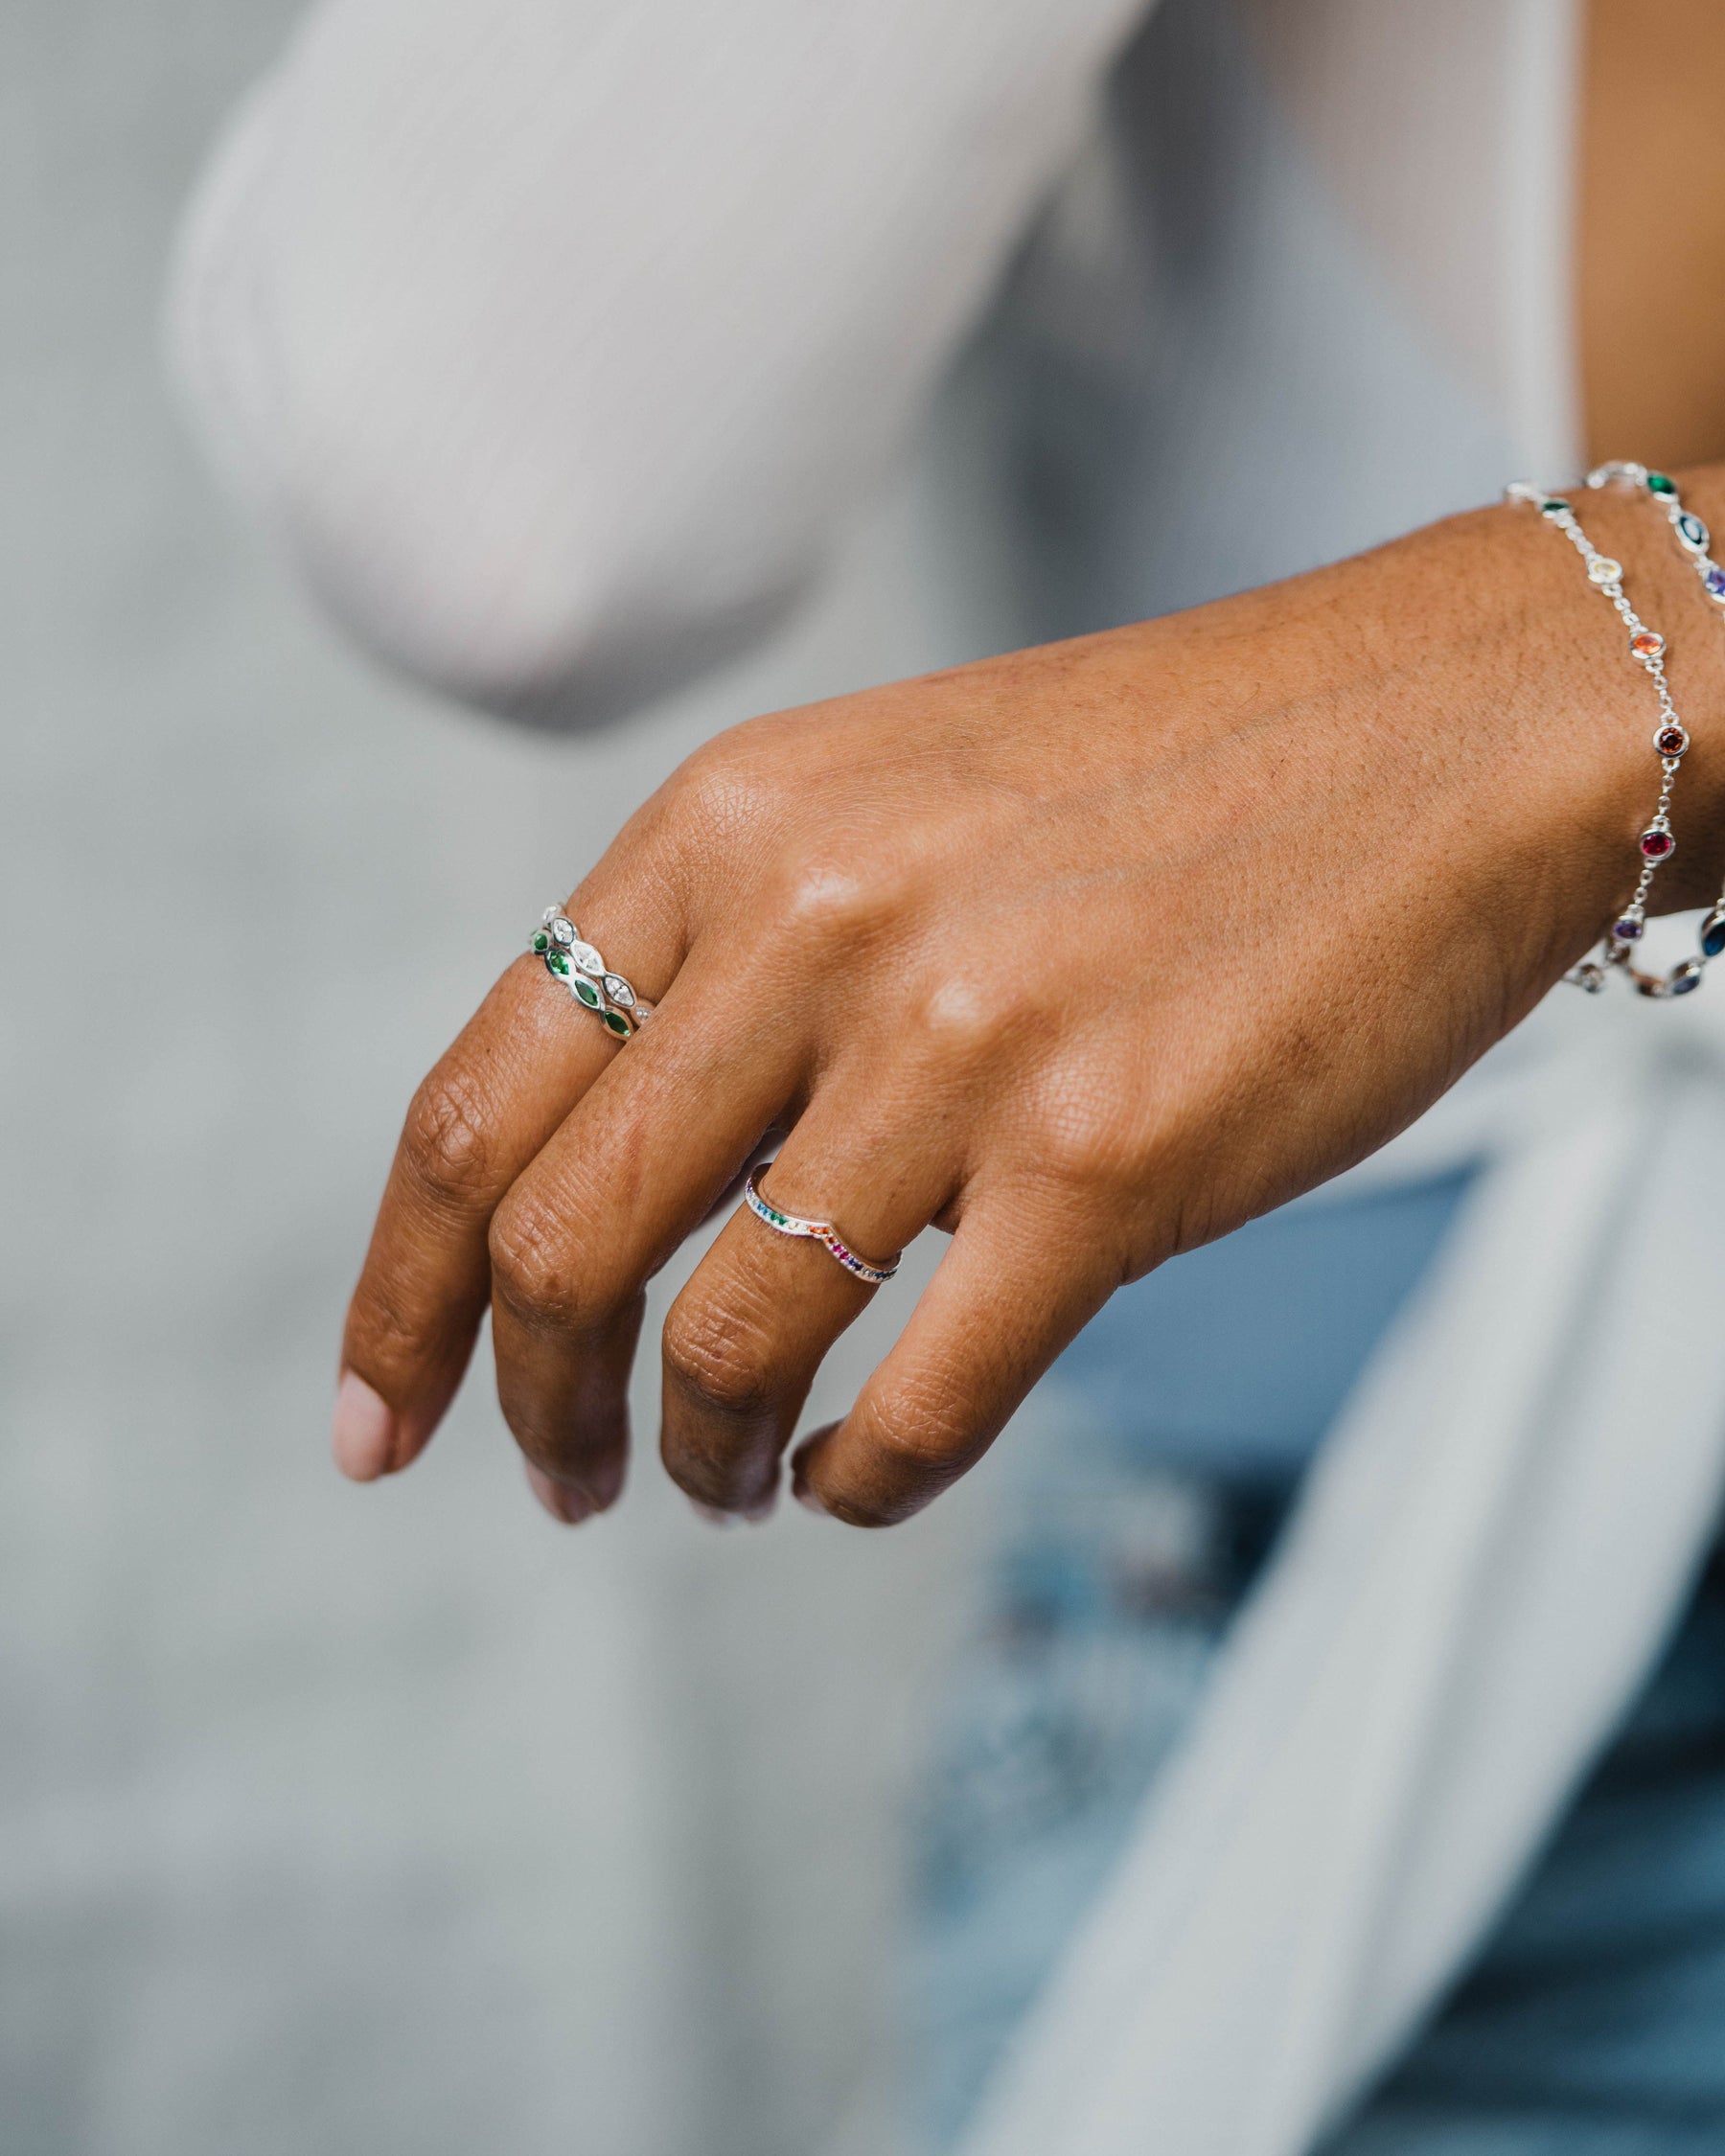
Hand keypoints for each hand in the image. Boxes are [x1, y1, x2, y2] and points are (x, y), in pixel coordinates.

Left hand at [330, 476, 1724, 1524]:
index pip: (475, 1101)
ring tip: (728, 1483)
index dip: (401, 1292)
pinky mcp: (1112, 1163)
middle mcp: (819, 921)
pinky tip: (855, 1479)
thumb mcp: (885, 799)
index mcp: (731, 822)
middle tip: (562, 1483)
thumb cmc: (1165, 781)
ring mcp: (964, 1045)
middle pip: (560, 1240)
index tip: (383, 1418)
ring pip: (727, 1341)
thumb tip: (611, 1180)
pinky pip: (918, 1402)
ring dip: (698, 1455)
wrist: (1441, 730)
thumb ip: (733, 958)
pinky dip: (856, 1481)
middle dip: (526, 1405)